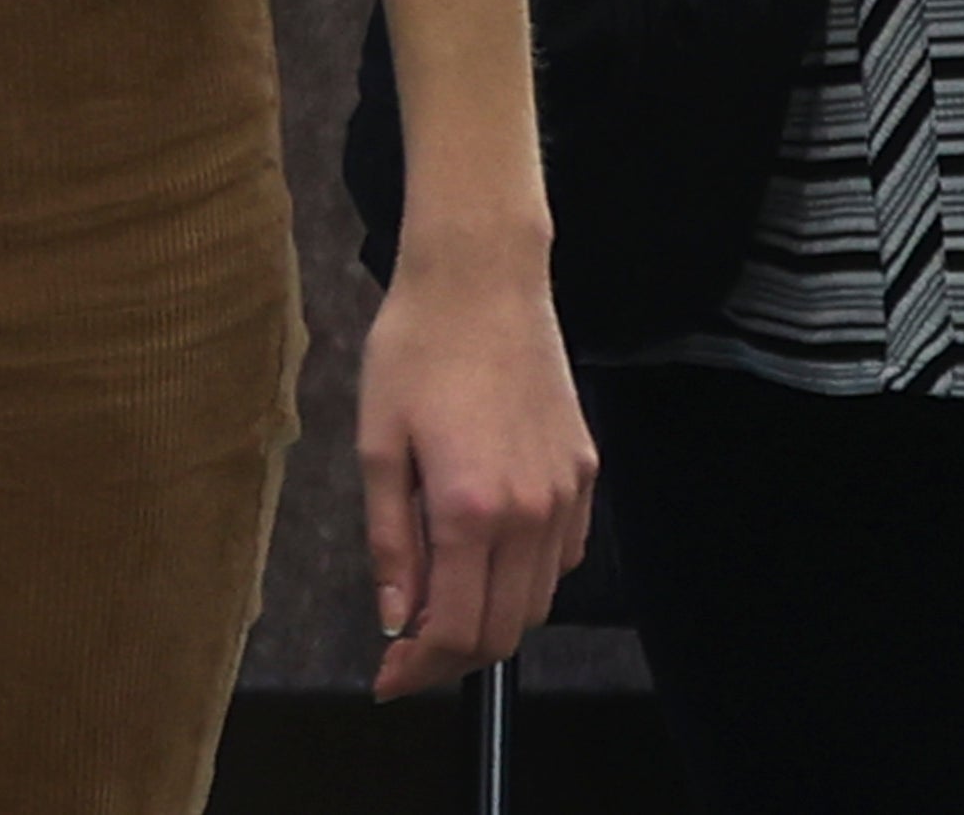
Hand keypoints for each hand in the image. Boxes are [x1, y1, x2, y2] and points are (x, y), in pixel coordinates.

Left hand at [356, 237, 593, 699]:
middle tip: (406, 651)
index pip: (457, 629)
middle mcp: (531, 512)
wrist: (482, 281)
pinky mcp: (585, 474)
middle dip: (454, 655)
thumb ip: (392, 541)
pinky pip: (562, 557)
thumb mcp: (377, 444)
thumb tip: (397, 620)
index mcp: (471, 507)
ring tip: (439, 602)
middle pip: (505, 630)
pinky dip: (525, 577)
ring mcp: (567, 494)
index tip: (388, 681)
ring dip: (491, 618)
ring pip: (538, 600)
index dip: (420, 668)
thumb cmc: (415, 351)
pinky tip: (485, 555)